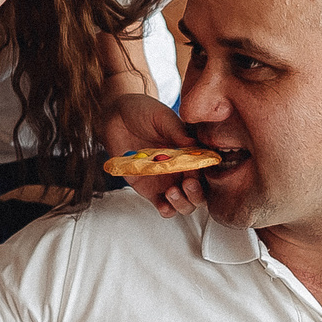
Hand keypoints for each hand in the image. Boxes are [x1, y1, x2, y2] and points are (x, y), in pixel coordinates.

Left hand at [104, 93, 207, 218]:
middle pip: (199, 191)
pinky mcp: (149, 189)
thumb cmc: (142, 111)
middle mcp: (182, 168)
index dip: (205, 173)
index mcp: (191, 151)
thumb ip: (177, 131)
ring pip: (184, 203)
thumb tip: (195, 145)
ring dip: (182, 203)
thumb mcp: (162, 117)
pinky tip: (163, 203)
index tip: (198, 169)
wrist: (115, 116)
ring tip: (172, 191)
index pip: (206, 168)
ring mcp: (166, 180)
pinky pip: (163, 205)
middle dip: (197, 193)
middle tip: (188, 184)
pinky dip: (166, 209)